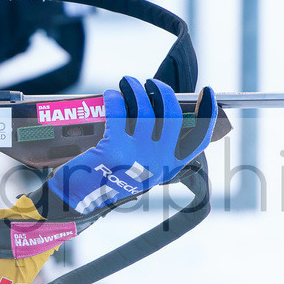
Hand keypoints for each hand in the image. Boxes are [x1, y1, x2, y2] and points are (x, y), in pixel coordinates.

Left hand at [33, 76, 216, 218]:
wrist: (76, 201)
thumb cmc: (107, 179)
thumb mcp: (140, 169)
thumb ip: (154, 147)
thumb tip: (159, 107)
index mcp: (169, 168)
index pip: (198, 140)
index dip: (206, 113)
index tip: (205, 92)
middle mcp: (159, 163)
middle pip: (172, 116)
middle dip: (163, 92)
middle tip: (150, 83)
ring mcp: (138, 157)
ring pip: (144, 110)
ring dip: (136, 89)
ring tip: (127, 82)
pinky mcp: (115, 150)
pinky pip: (119, 113)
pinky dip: (115, 99)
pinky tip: (110, 95)